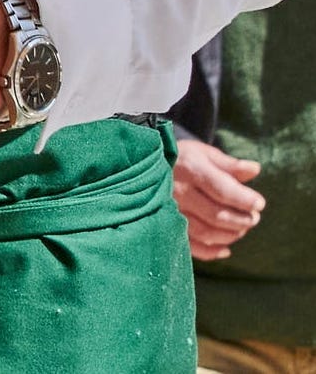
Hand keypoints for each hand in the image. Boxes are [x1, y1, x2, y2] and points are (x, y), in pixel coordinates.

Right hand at [172, 138, 263, 259]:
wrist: (146, 166)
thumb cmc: (182, 158)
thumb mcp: (204, 153)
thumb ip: (229, 164)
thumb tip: (255, 169)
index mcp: (190, 169)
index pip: (222, 190)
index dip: (244, 200)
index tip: (259, 204)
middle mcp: (178, 191)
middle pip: (216, 215)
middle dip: (241, 220)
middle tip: (253, 218)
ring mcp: (170, 210)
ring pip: (205, 232)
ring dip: (230, 235)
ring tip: (241, 229)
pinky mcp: (165, 224)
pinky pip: (190, 245)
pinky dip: (210, 252)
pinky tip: (225, 249)